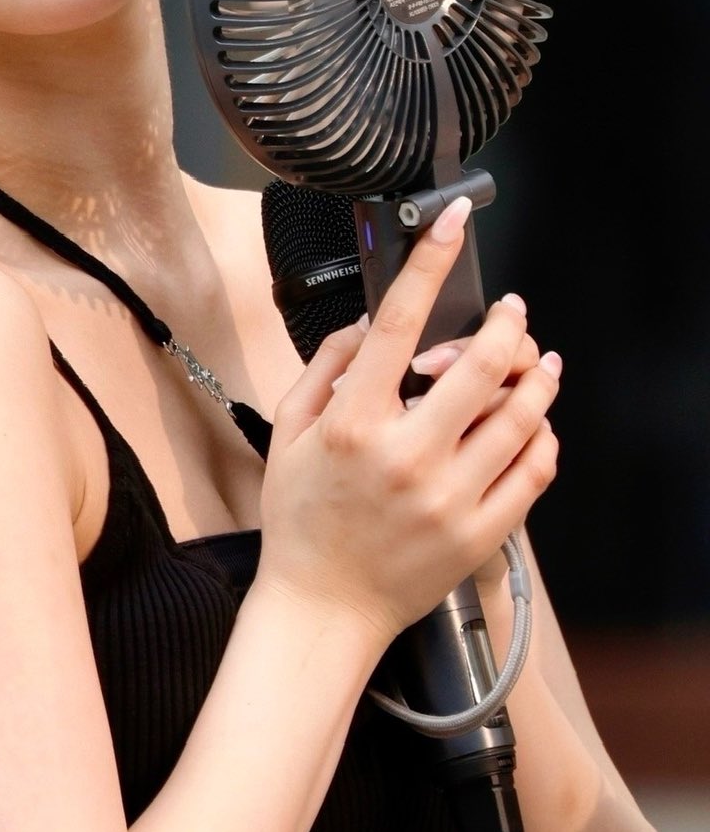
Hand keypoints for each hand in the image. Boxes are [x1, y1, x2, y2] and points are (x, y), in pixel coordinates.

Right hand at [257, 196, 562, 643]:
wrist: (322, 608)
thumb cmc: (301, 520)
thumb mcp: (287, 431)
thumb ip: (325, 368)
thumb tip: (370, 323)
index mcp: (352, 423)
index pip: (401, 322)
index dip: (431, 262)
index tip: (454, 223)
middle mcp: (405, 456)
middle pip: (480, 364)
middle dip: (506, 322)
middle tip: (512, 310)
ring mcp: (449, 498)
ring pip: (520, 417)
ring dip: (537, 376)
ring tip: (537, 362)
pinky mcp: (479, 533)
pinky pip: (533, 472)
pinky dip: (543, 437)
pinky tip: (535, 423)